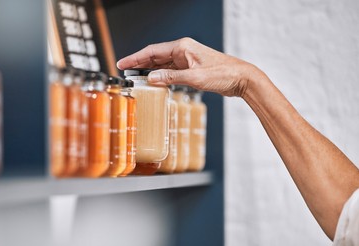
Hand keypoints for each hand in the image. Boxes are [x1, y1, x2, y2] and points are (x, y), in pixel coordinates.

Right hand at [117, 37, 260, 96]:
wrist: (240, 78)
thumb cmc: (223, 74)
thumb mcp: (195, 78)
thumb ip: (171, 78)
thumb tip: (152, 78)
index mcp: (182, 47)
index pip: (153, 51)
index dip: (136, 57)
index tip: (123, 62)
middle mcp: (183, 51)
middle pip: (156, 56)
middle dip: (140, 63)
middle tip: (125, 70)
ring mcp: (187, 59)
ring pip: (163, 63)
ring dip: (150, 70)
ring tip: (136, 77)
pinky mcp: (191, 68)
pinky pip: (171, 70)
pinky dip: (162, 75)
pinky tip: (155, 81)